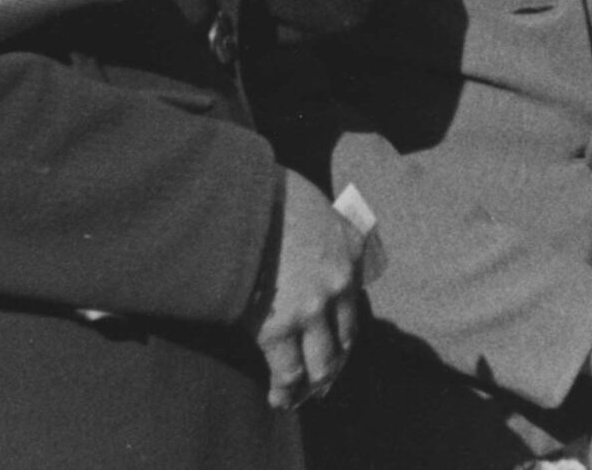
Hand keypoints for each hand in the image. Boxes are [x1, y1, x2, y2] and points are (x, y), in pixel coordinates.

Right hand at [246, 172, 366, 410]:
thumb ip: (321, 228)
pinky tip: (278, 399)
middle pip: (344, 339)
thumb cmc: (266, 193)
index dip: (344, 331)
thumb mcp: (310, 202)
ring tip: (299, 398)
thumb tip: (314, 242)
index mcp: (349, 252)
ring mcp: (311, 309)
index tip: (336, 346)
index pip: (353, 304)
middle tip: (323, 382)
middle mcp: (339, 285)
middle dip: (333, 365)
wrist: (238, 198)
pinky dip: (285, 391)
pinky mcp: (278, 327)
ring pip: (321, 363)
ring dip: (312, 385)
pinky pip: (287, 372)